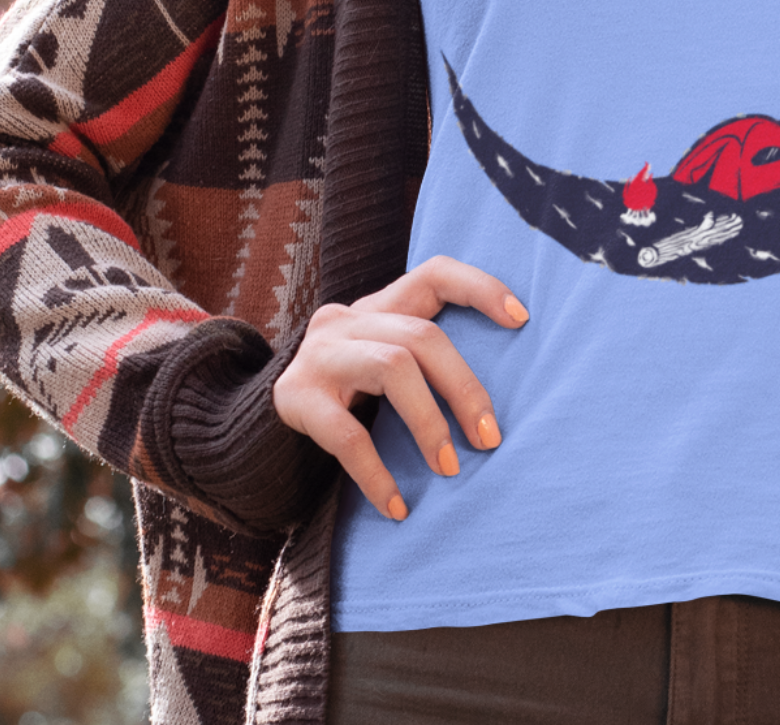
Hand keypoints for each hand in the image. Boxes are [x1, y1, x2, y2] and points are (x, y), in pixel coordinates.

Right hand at [272, 254, 527, 521]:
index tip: (522, 318)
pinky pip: (346, 435)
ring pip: (392, 368)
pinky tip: (397, 506)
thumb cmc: (347, 391)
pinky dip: (376, 473)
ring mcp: (320, 355)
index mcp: (380, 305)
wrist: (257, 417)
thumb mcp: (383, 360)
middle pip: (421, 337)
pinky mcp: (296, 397)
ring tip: (449, 468)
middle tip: (489, 439)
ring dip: (428, 421)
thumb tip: (492, 408)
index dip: (479, 287)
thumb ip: (424, 360)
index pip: (433, 274)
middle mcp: (348, 319)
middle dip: (464, 387)